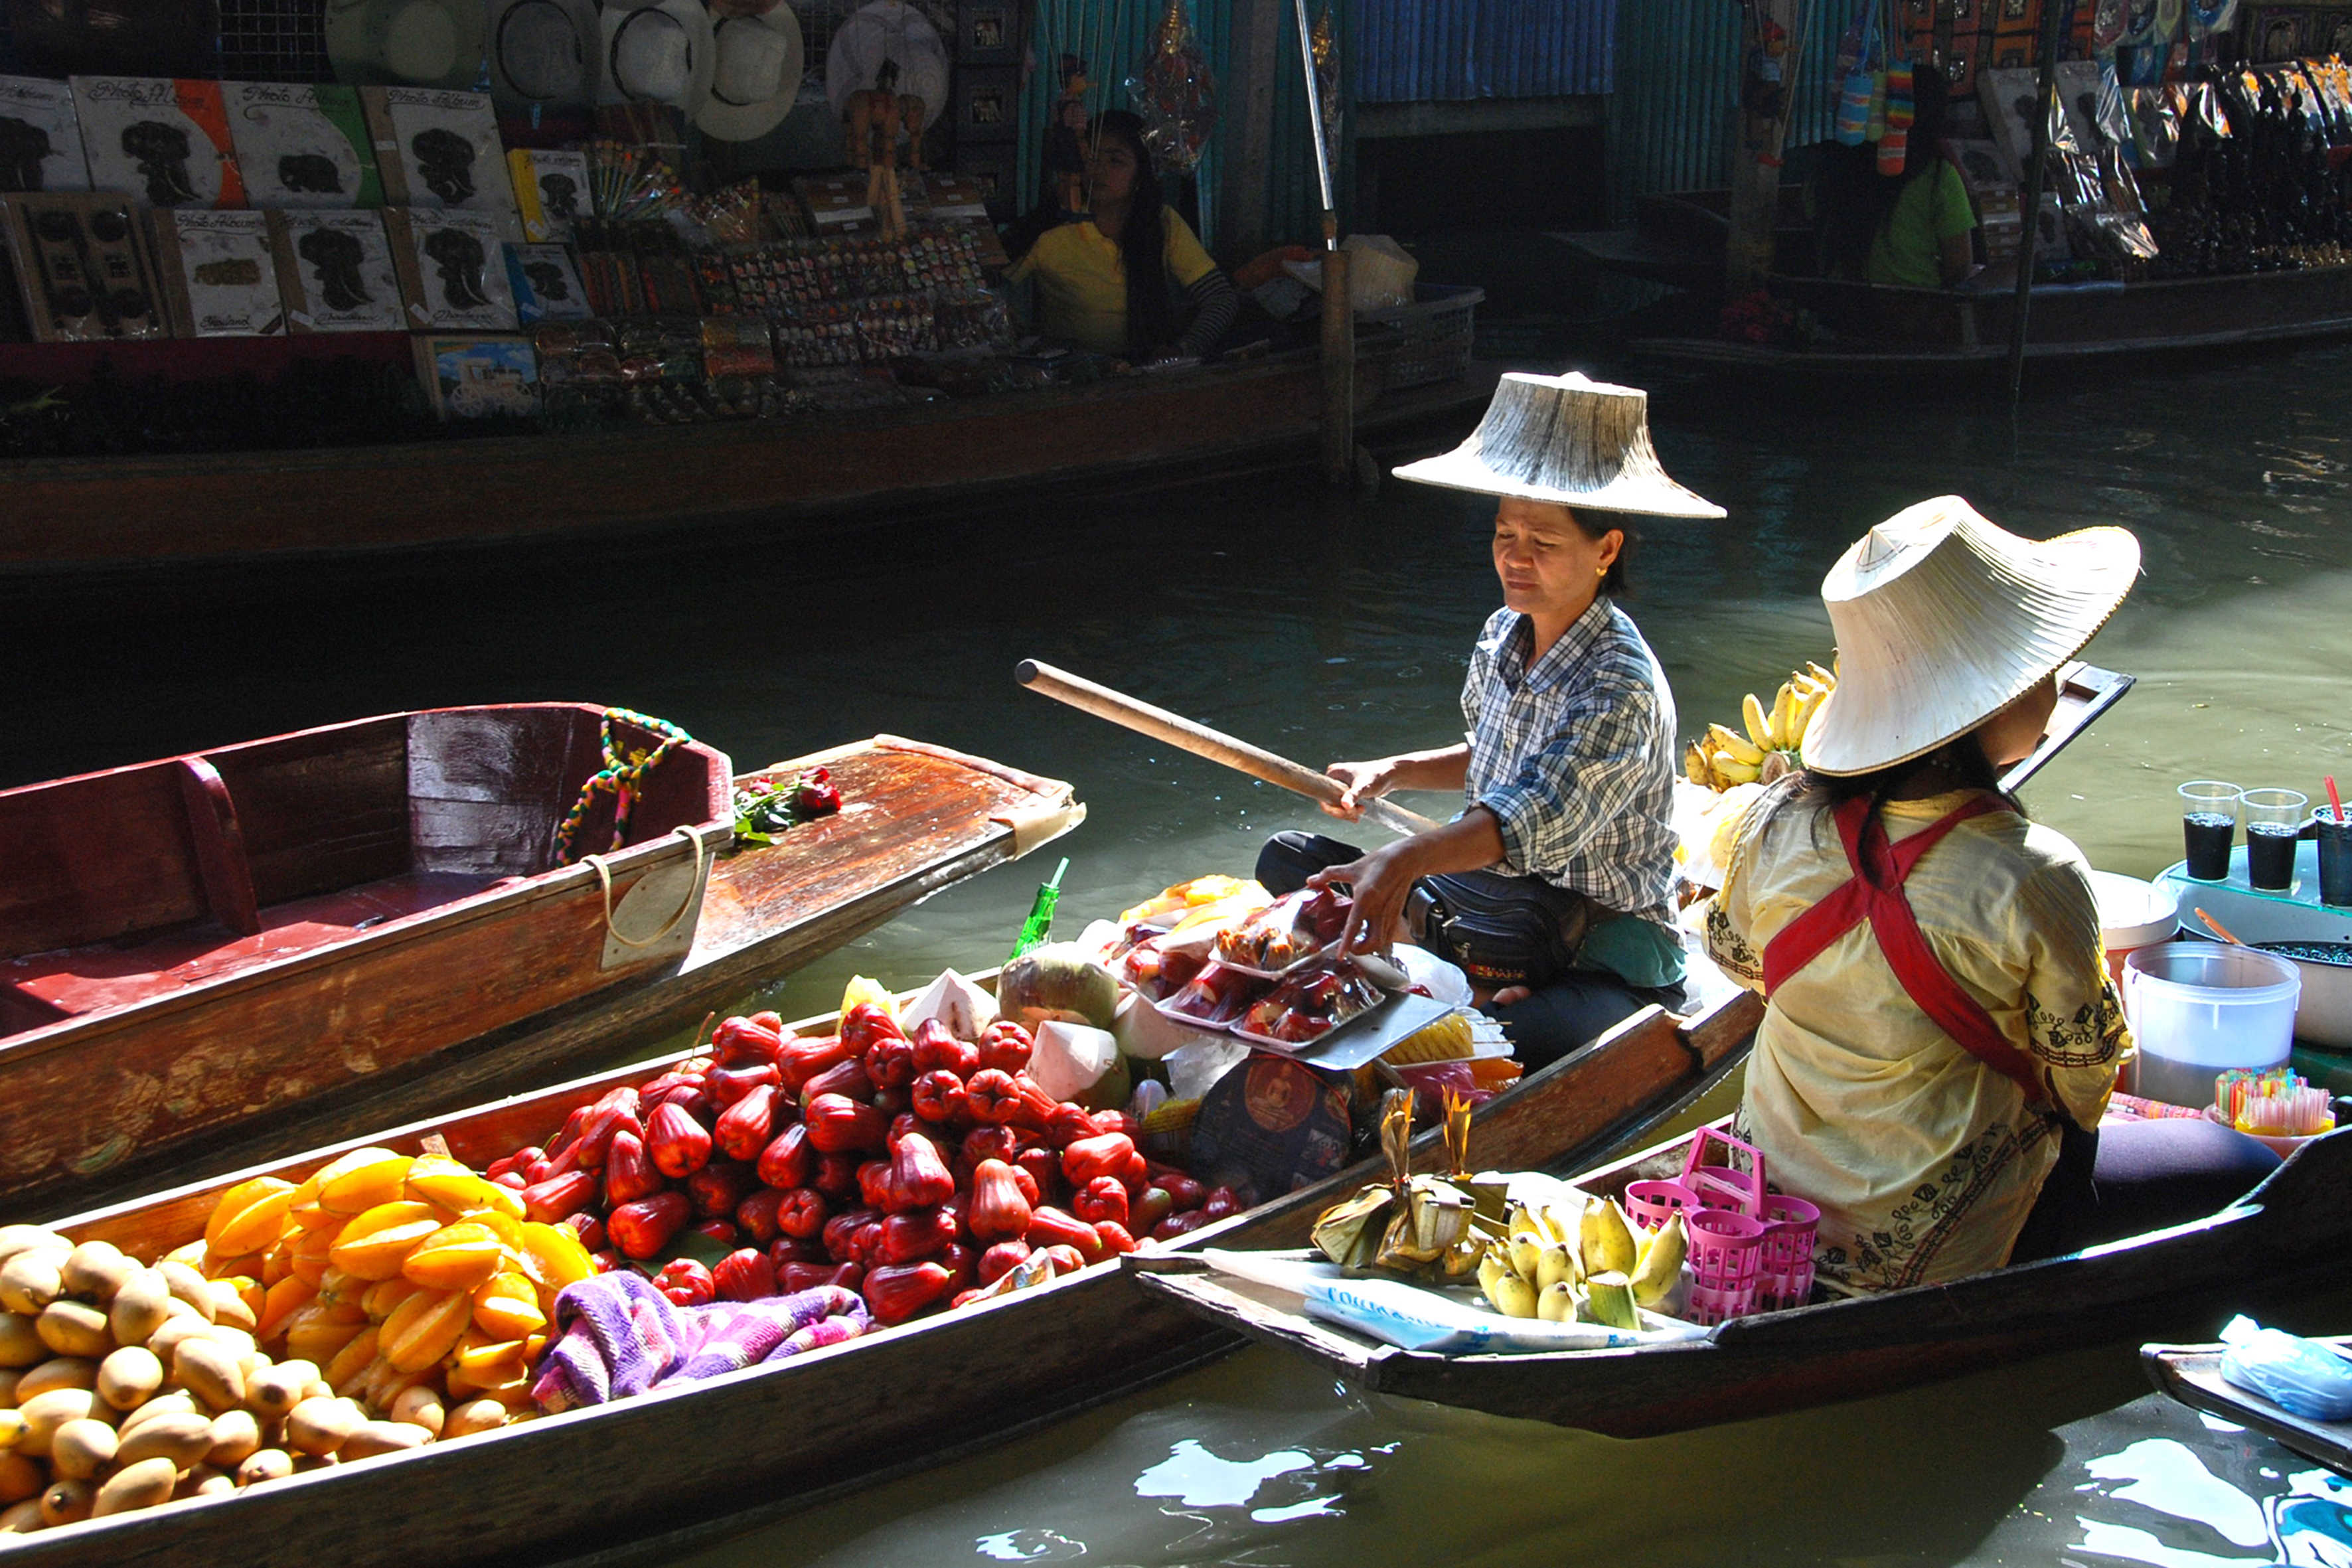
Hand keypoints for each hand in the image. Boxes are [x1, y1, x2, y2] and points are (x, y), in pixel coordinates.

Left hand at [1308, 837, 1421, 953]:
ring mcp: (1389, 914)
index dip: (1347, 943)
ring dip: (1370, 948)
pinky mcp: (1396, 915)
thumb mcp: (1351, 868)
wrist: (1404, 860)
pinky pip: (1389, 935)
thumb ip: (1328, 875)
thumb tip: (1311, 881)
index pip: (1355, 925)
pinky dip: (1380, 941)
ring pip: (1383, 941)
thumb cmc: (1379, 863)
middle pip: (1373, 941)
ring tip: (1359, 945)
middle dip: (1361, 951)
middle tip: (1349, 949)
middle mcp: (1379, 909)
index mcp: (1365, 897)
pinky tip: (1371, 936)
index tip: (1340, 955)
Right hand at [1321, 759, 1394, 821]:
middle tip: (1357, 813)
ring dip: (1347, 812)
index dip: (1333, 808)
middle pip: (1329, 802)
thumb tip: (1345, 805)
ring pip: (1337, 805)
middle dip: (1343, 811)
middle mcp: (1334, 778)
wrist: (1391, 775)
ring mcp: (1340, 784)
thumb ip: (1353, 796)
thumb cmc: (1377, 777)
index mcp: (1333, 773)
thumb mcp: (1363, 787)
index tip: (1347, 811)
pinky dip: (1349, 811)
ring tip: (1361, 811)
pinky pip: (1343, 804)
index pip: (1323, 796)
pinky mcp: (1347, 790)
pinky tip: (1357, 815)